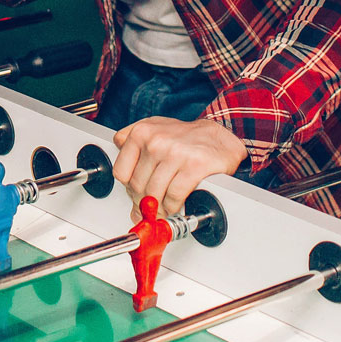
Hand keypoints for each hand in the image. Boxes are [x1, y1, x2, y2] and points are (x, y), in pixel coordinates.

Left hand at [112, 117, 247, 216]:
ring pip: (155, 194)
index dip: (128, 188)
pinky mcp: (194, 166)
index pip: (121, 172)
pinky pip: (174, 196)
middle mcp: (156, 141)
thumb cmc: (185, 137)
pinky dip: (173, 207)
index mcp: (141, 132)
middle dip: (143, 202)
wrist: (219, 136)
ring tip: (161, 210)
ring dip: (158, 208)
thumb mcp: (153, 131)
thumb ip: (131, 149)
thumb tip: (121, 180)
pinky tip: (175, 206)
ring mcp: (175, 153)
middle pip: (138, 186)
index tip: (135, 194)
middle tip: (150, 208)